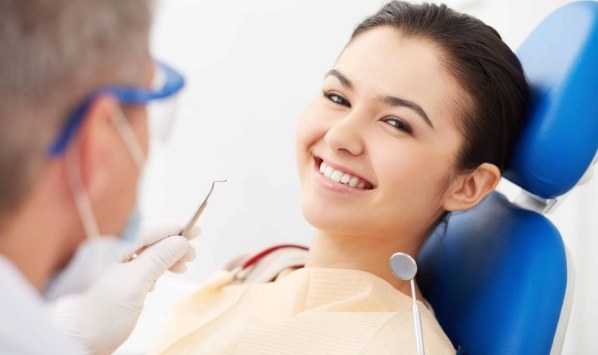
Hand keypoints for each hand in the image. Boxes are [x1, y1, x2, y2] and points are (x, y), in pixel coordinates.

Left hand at [53, 220, 199, 354]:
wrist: (71, 345)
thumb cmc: (95, 317)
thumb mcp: (135, 284)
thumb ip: (158, 259)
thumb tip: (180, 241)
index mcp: (106, 245)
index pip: (147, 229)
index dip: (174, 229)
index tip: (195, 230)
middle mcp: (104, 251)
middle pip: (145, 240)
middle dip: (171, 247)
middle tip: (191, 256)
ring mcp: (104, 266)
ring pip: (141, 254)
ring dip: (163, 259)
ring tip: (180, 268)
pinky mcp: (106, 281)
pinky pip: (133, 267)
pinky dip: (150, 270)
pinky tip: (157, 280)